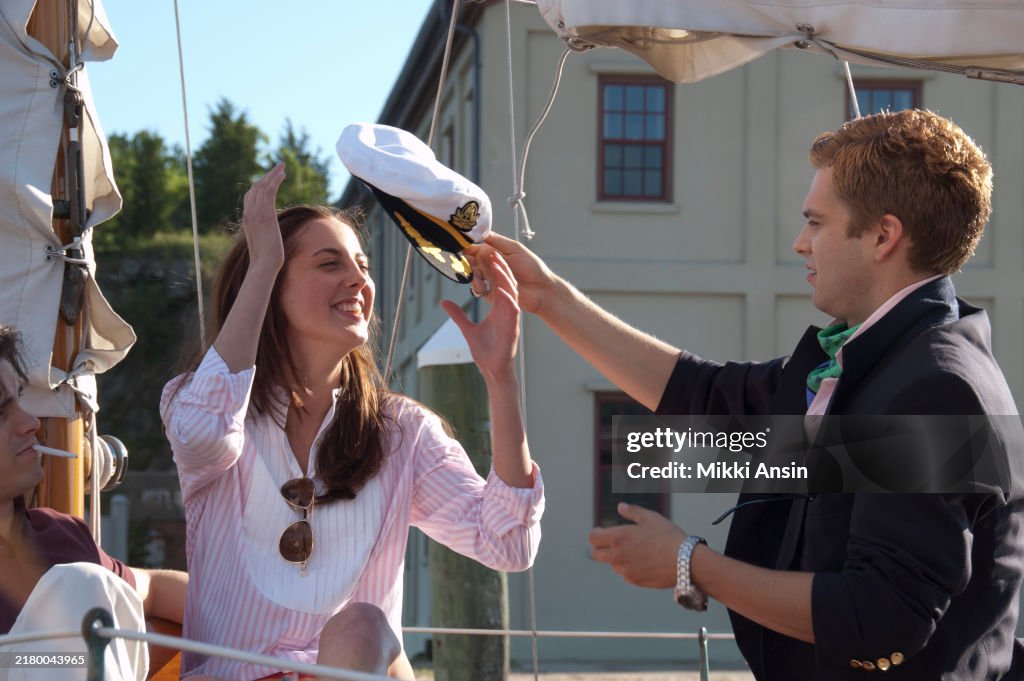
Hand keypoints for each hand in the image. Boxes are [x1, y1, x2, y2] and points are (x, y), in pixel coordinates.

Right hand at [242, 162, 286, 270]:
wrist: (264, 265)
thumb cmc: (266, 258)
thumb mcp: (264, 241)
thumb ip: (265, 231)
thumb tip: (271, 232)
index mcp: (248, 219)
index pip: (251, 196)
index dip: (261, 185)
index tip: (271, 179)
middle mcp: (249, 213)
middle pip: (256, 188)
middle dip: (267, 176)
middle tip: (278, 167)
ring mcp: (256, 214)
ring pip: (262, 187)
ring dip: (272, 174)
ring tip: (282, 166)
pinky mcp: (265, 215)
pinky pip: (268, 192)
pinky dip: (274, 180)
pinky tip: (282, 174)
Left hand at [441, 250, 519, 383]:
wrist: (492, 370)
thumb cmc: (485, 351)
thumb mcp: (467, 328)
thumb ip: (457, 315)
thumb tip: (444, 302)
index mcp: (498, 310)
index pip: (497, 285)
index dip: (493, 271)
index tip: (486, 256)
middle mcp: (506, 311)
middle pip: (505, 284)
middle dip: (500, 268)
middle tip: (493, 252)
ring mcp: (511, 318)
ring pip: (511, 293)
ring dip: (506, 279)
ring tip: (499, 264)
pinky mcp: (513, 328)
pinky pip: (513, 310)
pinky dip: (509, 300)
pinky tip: (504, 291)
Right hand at [464, 233, 555, 315]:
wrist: (541, 289)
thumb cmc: (532, 267)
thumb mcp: (514, 248)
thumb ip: (496, 240)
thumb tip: (479, 230)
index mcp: (491, 252)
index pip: (472, 247)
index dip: (463, 245)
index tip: (456, 243)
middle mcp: (487, 265)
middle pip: (467, 261)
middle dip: (461, 260)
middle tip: (458, 259)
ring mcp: (487, 279)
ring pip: (470, 274)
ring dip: (469, 272)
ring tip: (475, 273)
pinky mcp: (489, 292)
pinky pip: (476, 288)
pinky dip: (476, 285)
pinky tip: (482, 283)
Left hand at [589, 503, 685, 588]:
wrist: (685, 562)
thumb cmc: (668, 537)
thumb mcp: (650, 518)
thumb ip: (632, 512)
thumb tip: (621, 507)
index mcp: (618, 538)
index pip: (593, 538)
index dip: (596, 533)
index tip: (602, 531)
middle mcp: (617, 556)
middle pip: (596, 554)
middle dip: (601, 547)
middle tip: (613, 542)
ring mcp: (625, 571)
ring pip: (612, 565)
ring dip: (617, 558)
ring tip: (635, 551)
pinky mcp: (635, 581)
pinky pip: (625, 574)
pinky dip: (630, 568)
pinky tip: (644, 561)